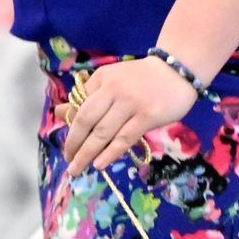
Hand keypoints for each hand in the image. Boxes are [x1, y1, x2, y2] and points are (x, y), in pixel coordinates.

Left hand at [62, 56, 201, 172]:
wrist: (178, 70)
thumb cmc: (143, 78)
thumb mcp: (111, 80)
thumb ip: (88, 96)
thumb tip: (60, 112)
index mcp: (102, 78)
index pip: (79, 106)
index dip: (70, 127)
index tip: (69, 144)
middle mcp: (113, 90)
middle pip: (86, 120)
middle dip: (73, 143)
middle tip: (68, 160)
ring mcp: (131, 103)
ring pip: (103, 132)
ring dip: (87, 153)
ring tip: (77, 169)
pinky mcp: (147, 116)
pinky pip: (124, 138)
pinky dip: (109, 153)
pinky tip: (99, 164)